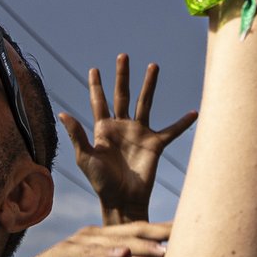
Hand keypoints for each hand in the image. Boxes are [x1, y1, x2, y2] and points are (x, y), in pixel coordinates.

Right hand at [0, 222, 171, 256]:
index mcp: (104, 241)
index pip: (140, 235)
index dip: (164, 235)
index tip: (191, 234)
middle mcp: (92, 236)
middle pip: (131, 232)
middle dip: (159, 233)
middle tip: (186, 232)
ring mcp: (76, 244)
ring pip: (112, 241)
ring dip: (139, 244)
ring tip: (163, 247)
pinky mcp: (61, 256)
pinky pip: (86, 254)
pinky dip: (105, 253)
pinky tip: (123, 253)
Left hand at [58, 55, 194, 221]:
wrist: (122, 200)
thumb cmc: (101, 182)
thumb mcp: (86, 158)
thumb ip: (77, 135)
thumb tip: (62, 113)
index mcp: (103, 129)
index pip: (99, 101)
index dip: (95, 86)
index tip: (94, 70)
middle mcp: (121, 127)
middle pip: (122, 94)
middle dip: (122, 75)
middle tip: (123, 56)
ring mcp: (139, 134)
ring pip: (144, 103)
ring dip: (149, 85)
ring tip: (153, 66)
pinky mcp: (154, 144)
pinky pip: (171, 131)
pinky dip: (182, 123)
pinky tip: (194, 113)